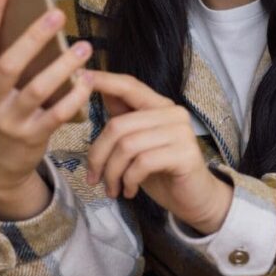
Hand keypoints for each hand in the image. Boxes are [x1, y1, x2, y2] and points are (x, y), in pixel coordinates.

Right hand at [0, 0, 94, 212]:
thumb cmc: (0, 110)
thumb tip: (6, 10)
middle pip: (11, 63)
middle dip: (34, 36)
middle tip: (58, 12)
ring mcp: (7, 120)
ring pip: (37, 89)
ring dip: (63, 66)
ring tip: (84, 47)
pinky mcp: (30, 137)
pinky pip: (57, 114)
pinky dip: (74, 96)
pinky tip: (88, 79)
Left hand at [85, 72, 232, 234]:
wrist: (194, 199)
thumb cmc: (161, 171)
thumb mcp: (136, 144)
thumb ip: (122, 120)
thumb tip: (97, 91)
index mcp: (160, 106)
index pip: (130, 86)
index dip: (105, 80)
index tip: (80, 76)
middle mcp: (173, 113)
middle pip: (119, 125)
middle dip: (98, 155)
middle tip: (92, 178)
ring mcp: (181, 132)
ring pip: (127, 146)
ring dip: (112, 173)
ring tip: (112, 189)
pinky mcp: (185, 154)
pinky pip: (142, 163)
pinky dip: (129, 180)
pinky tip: (129, 191)